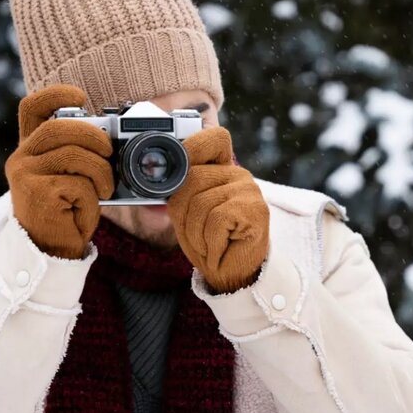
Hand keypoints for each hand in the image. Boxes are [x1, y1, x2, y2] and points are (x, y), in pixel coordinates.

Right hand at [5, 84, 113, 258]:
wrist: (51, 250)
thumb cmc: (67, 211)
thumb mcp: (71, 176)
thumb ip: (79, 153)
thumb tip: (113, 137)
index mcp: (30, 149)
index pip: (31, 108)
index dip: (55, 95)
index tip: (81, 96)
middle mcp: (21, 158)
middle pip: (59, 128)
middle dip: (94, 136)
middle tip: (110, 152)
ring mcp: (25, 176)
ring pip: (74, 155)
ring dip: (101, 172)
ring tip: (105, 188)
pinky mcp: (37, 195)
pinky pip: (78, 184)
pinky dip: (93, 197)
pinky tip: (87, 208)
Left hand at [168, 127, 269, 292]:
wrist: (233, 275)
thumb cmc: (208, 242)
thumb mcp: (186, 212)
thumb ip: (178, 190)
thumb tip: (157, 178)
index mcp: (223, 169)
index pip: (212, 138)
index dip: (192, 148)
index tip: (180, 170)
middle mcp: (238, 174)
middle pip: (193, 178)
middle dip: (183, 213)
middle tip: (196, 234)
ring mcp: (249, 191)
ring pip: (201, 203)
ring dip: (196, 233)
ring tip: (209, 244)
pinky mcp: (255, 211)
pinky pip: (216, 220)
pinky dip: (210, 242)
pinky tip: (220, 249)